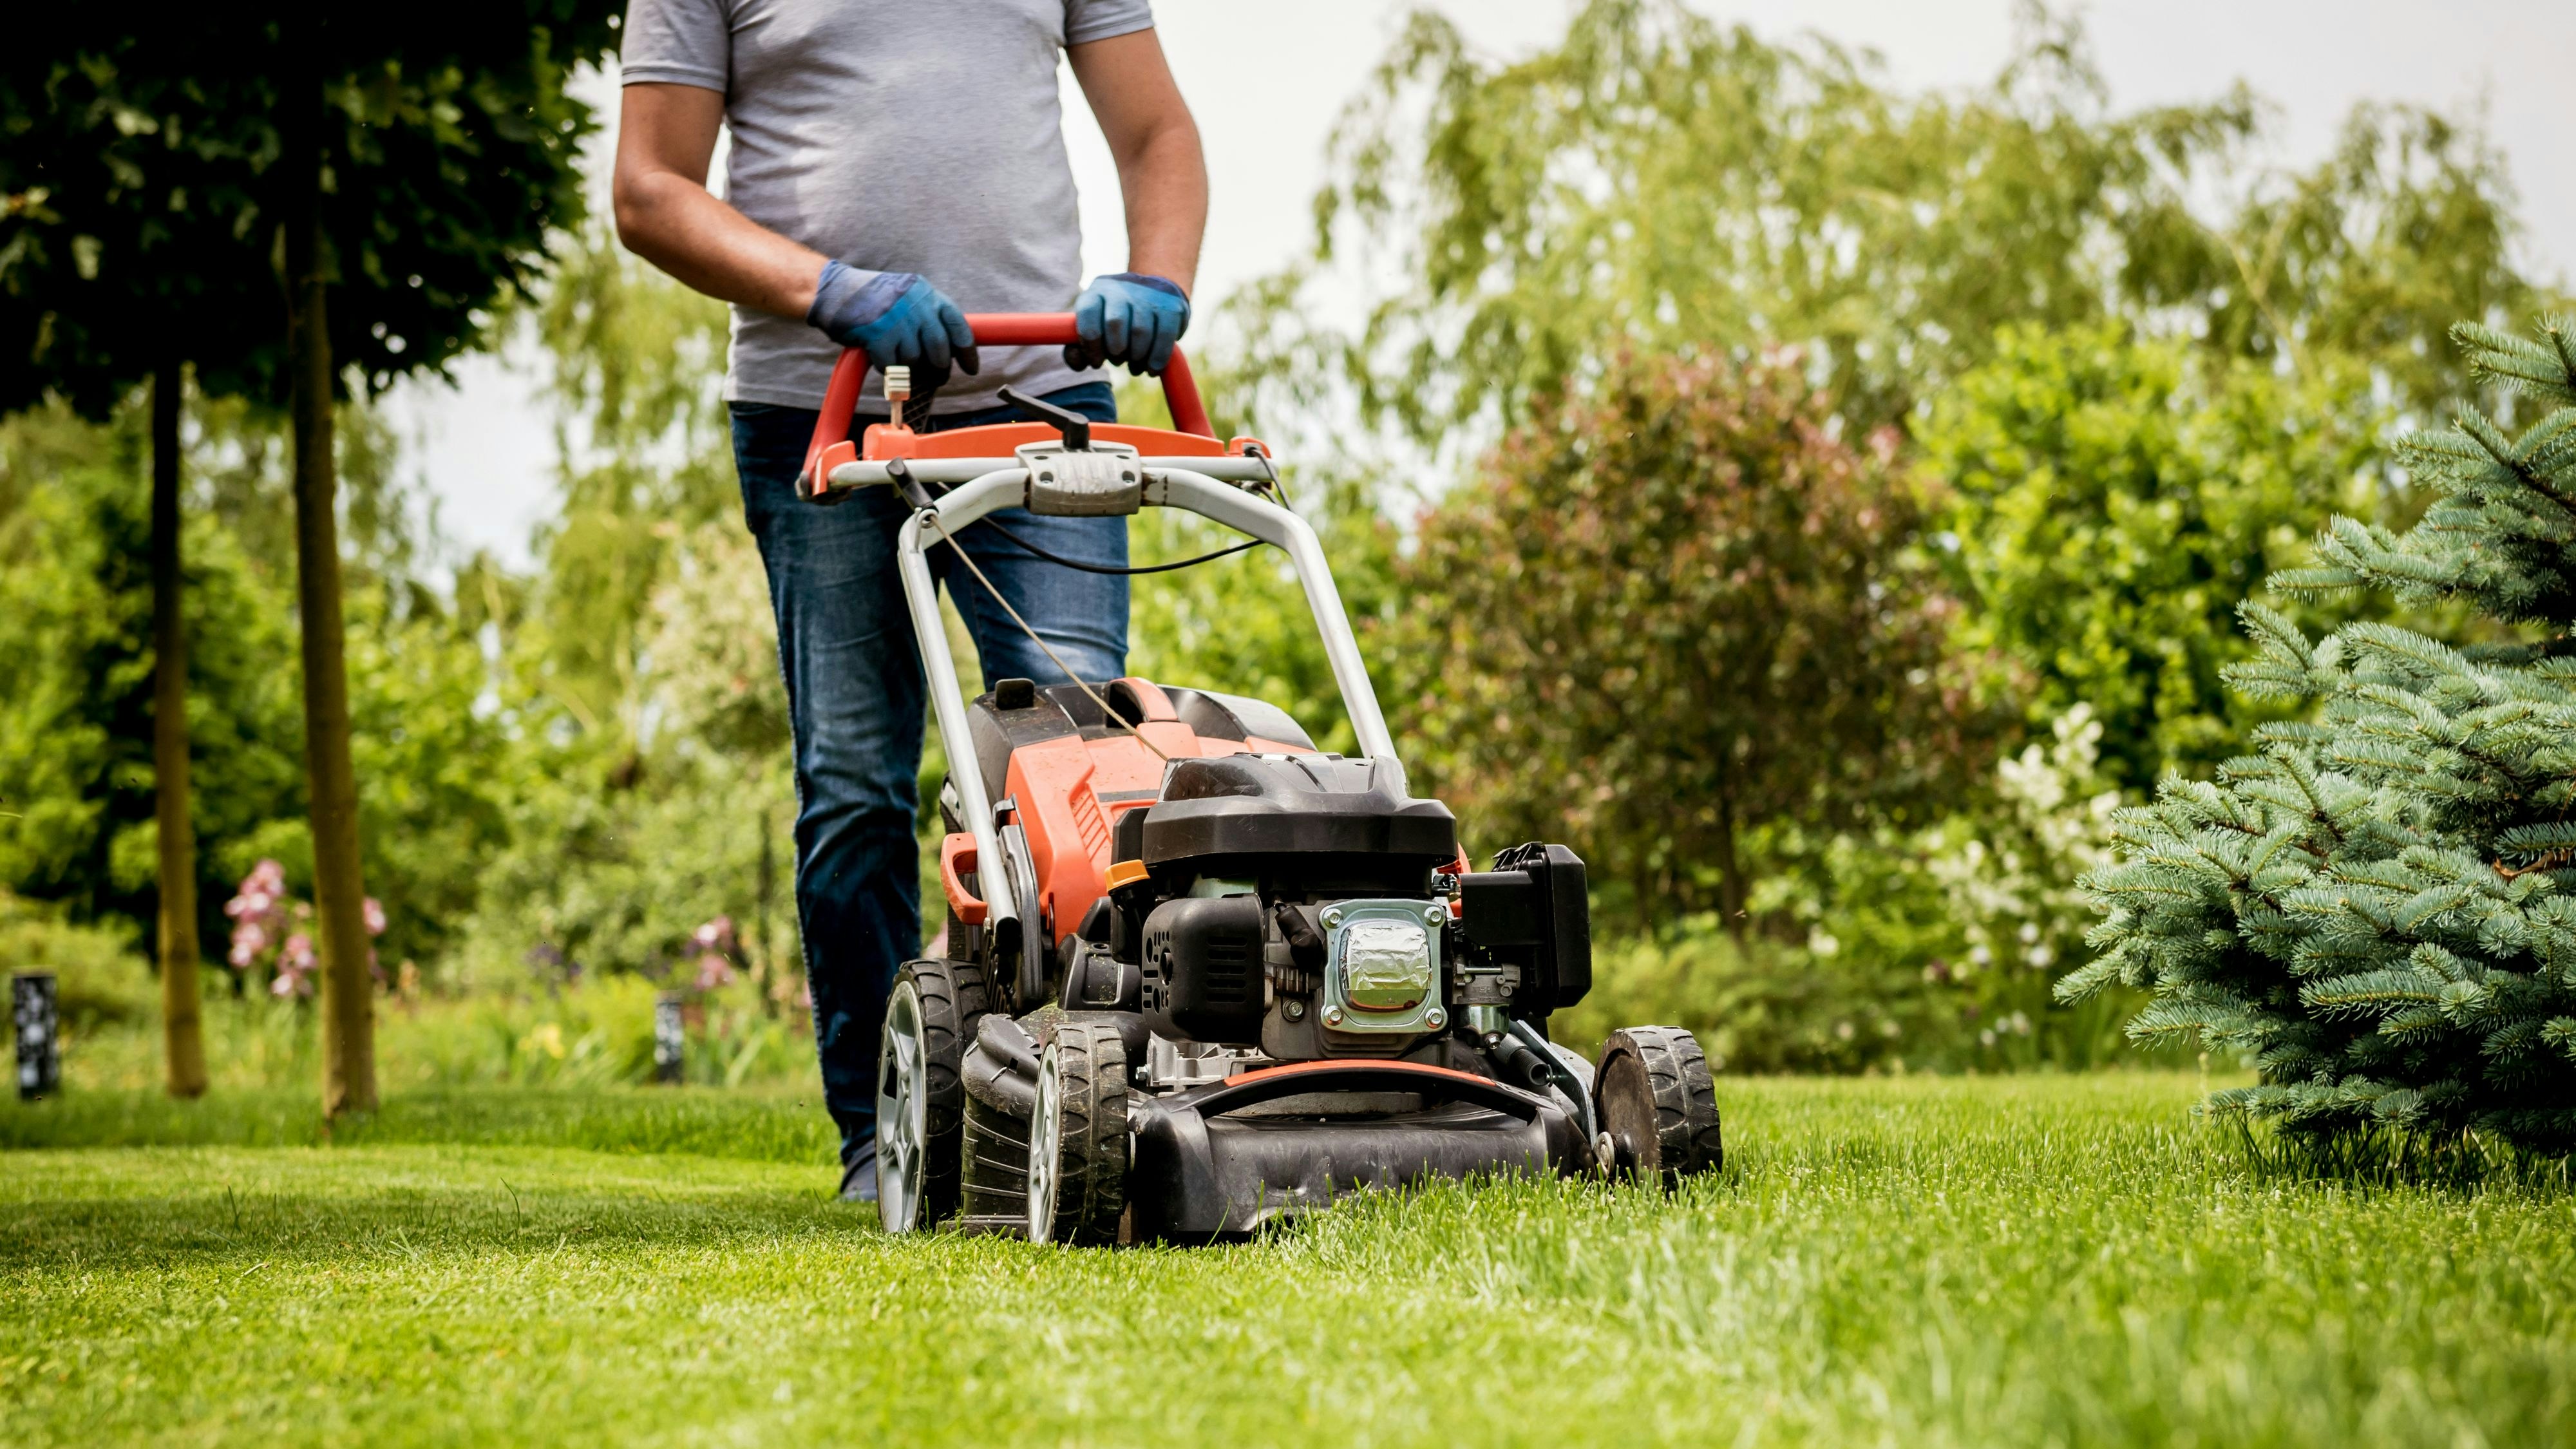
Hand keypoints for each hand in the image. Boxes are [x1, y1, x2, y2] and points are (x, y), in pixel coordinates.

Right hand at [807, 263, 979, 383]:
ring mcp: (898, 321)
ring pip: (915, 361)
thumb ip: (927, 316)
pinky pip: (892, 366)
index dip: (967, 352)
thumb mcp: (907, 295)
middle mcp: (917, 306)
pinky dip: (888, 370)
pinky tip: (880, 359)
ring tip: (900, 361)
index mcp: (928, 294)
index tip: (971, 369)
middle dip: (940, 370)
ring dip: (910, 369)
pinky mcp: (879, 336)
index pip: (959, 327)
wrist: (834, 289)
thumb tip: (947, 349)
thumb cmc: (872, 297)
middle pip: (939, 351)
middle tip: (937, 378)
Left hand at [1066, 273, 1189, 374]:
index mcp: (1096, 292)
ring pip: (1140, 331)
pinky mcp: (1171, 305)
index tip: (1097, 362)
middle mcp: (1121, 288)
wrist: (1155, 294)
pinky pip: (1164, 336)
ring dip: (1136, 358)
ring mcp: (1148, 294)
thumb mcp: (1095, 328)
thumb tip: (1078, 362)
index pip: (1088, 314)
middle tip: (1118, 360)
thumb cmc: (1117, 320)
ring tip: (1135, 367)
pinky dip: (1157, 358)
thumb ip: (1078, 349)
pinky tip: (1152, 368)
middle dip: (1115, 350)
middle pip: (1115, 322)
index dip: (1090, 344)